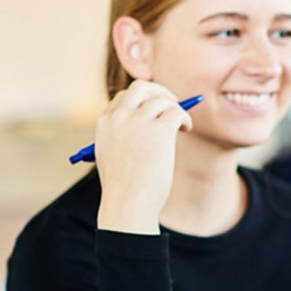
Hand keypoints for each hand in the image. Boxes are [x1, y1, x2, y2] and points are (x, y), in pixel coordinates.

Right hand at [94, 80, 193, 234]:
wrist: (128, 204)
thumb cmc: (124, 186)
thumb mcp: (114, 155)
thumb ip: (124, 134)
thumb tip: (151, 118)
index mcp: (104, 123)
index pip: (124, 97)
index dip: (142, 100)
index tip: (155, 110)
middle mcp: (119, 117)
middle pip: (141, 87)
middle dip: (159, 91)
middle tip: (173, 103)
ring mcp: (138, 121)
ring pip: (163, 99)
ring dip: (176, 109)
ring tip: (181, 126)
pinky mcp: (159, 130)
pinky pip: (177, 112)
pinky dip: (185, 118)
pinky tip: (186, 129)